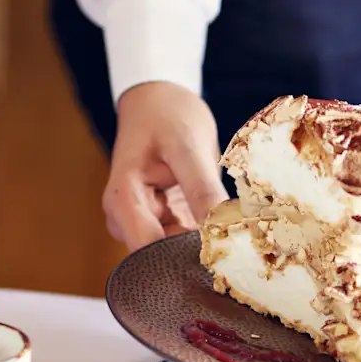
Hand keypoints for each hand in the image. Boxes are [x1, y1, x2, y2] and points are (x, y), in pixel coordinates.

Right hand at [103, 82, 228, 249]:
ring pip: (174, 252)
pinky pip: (181, 240)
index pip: (149, 251)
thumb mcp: (188, 146)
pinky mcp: (159, 222)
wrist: (157, 101)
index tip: (222, 256)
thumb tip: (221, 232)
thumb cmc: (167, 116)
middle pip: (160, 257)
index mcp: (123, 200)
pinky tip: (223, 225)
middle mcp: (125, 219)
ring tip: (233, 229)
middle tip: (238, 245)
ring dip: (202, 245)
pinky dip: (202, 236)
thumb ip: (202, 190)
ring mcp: (140, 222)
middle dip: (197, 254)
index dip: (184, 259)